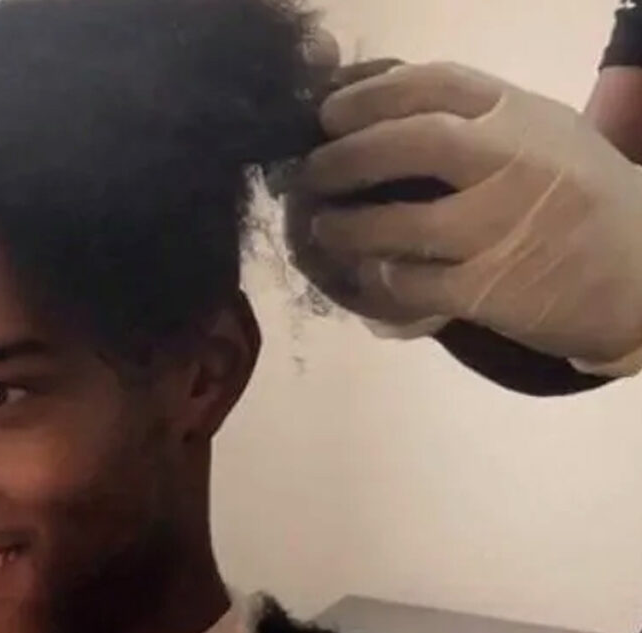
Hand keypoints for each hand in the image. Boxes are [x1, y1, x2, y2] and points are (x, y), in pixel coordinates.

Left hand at [288, 62, 641, 375]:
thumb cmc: (579, 199)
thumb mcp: (542, 137)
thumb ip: (475, 118)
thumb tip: (372, 104)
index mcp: (523, 116)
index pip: (436, 84)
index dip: (370, 94)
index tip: (329, 113)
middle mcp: (516, 162)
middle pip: (415, 141)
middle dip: (348, 155)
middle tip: (310, 171)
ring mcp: (505, 228)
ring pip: (404, 224)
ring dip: (349, 226)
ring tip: (323, 227)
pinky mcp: (494, 290)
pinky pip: (415, 283)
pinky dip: (381, 278)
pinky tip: (370, 272)